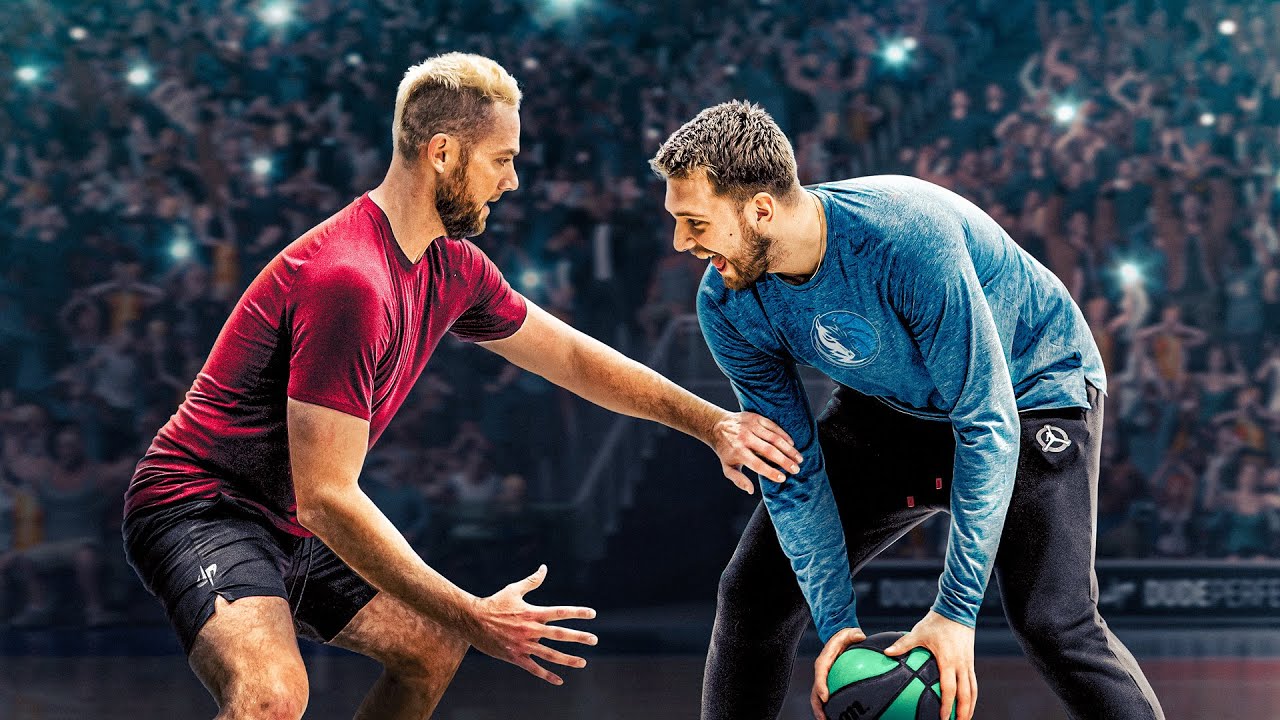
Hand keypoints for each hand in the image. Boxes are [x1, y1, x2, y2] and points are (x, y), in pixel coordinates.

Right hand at [466, 565, 597, 684]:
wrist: (471, 620)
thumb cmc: (493, 603)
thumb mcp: (513, 590)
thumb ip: (532, 581)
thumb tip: (544, 568)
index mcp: (532, 613)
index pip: (560, 612)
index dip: (577, 612)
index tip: (592, 614)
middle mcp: (531, 629)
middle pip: (560, 634)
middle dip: (579, 637)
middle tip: (594, 639)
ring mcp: (523, 644)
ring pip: (550, 654)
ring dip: (568, 659)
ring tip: (583, 662)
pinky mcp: (515, 656)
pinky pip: (534, 668)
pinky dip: (547, 675)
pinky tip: (559, 680)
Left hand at [709, 411, 802, 493]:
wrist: (717, 426)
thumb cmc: (725, 450)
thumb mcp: (727, 467)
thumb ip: (738, 480)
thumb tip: (751, 490)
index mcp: (738, 452)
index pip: (757, 464)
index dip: (771, 472)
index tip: (783, 478)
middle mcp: (745, 438)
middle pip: (769, 451)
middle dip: (785, 461)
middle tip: (796, 469)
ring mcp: (751, 427)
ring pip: (774, 438)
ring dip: (789, 449)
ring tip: (799, 458)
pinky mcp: (756, 418)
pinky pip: (773, 426)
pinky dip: (784, 435)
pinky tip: (792, 444)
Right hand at [810, 627, 866, 719]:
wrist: (839, 639)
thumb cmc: (845, 637)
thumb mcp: (849, 632)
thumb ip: (854, 633)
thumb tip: (861, 635)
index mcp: (825, 659)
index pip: (820, 672)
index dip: (820, 685)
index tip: (824, 697)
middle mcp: (822, 671)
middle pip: (815, 690)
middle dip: (818, 705)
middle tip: (823, 717)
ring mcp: (824, 678)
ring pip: (818, 697)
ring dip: (821, 710)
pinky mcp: (829, 683)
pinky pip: (827, 697)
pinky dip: (829, 707)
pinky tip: (837, 717)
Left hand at [884, 611, 976, 719]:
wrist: (958, 610)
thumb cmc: (936, 622)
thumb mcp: (918, 632)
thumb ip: (903, 644)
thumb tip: (886, 652)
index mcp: (948, 660)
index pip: (949, 688)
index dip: (947, 705)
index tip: (943, 717)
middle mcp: (961, 664)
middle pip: (966, 694)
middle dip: (963, 712)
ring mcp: (968, 663)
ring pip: (973, 690)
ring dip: (970, 706)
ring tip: (965, 719)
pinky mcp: (971, 661)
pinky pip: (973, 682)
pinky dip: (972, 695)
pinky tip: (967, 702)